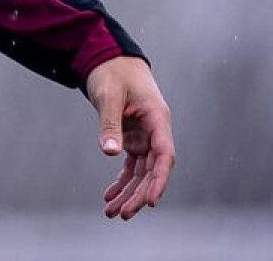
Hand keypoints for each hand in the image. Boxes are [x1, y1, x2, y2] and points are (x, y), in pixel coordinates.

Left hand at [82, 55, 174, 220]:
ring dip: (129, 192)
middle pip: (153, 169)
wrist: (108, 57)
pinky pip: (131, 165)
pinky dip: (121, 181)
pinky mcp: (133, 137)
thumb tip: (110, 154)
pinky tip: (109, 196)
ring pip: (142, 172)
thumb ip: (110, 124)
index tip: (151, 201)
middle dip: (140, 194)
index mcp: (157, 118)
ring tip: (112, 213)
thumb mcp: (109, 96)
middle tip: (123, 214)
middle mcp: (155, 130)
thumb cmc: (112, 71)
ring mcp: (145, 135)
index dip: (159, 179)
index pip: (164, 155)